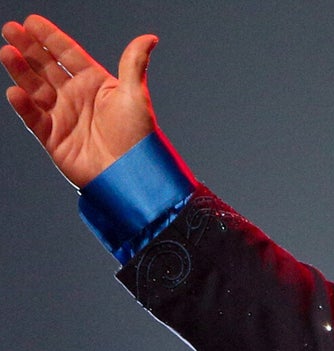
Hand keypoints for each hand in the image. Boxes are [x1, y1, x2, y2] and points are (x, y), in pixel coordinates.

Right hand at [2, 14, 157, 186]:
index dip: (50, 38)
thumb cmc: (138, 137)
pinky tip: (15, 91)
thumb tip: (149, 38)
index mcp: (95, 84)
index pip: (68, 55)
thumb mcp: (135, 96)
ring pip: (34, 88)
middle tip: (10, 28)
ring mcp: (63, 116)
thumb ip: (134, 64)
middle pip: (46, 67)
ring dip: (20, 70)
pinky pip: (33, 118)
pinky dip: (23, 105)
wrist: (130, 175)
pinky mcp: (53, 137)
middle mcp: (76, 97)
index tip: (31, 21)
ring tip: (7, 51)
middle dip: (28, 48)